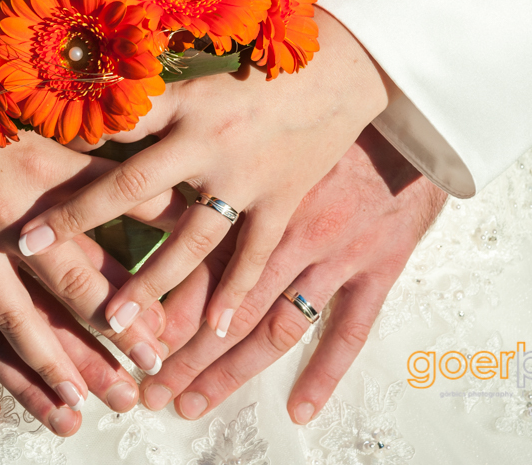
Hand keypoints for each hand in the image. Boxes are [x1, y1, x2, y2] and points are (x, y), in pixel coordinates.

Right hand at [0, 185, 151, 433]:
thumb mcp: (40, 139)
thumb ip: (102, 174)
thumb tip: (172, 196)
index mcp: (42, 177)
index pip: (100, 242)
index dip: (132, 293)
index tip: (161, 336)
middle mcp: (4, 211)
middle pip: (61, 288)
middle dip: (100, 344)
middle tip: (132, 391)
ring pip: (4, 315)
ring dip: (41, 367)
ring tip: (72, 408)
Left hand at [16, 8, 390, 339]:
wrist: (347, 69)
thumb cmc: (268, 65)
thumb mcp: (206, 72)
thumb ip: (157, 99)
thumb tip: (95, 106)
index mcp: (185, 102)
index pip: (113, 124)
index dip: (67, 137)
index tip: (23, 161)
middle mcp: (209, 142)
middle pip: (132, 186)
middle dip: (79, 217)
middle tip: (29, 249)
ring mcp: (247, 178)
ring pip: (189, 240)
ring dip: (150, 282)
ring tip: (114, 321)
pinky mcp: (283, 202)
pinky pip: (254, 256)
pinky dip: (236, 295)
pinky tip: (215, 331)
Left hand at [140, 127, 447, 422]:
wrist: (403, 121)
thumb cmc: (319, 128)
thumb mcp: (259, 143)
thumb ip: (208, 171)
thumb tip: (140, 192)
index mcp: (259, 200)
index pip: (202, 265)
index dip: (164, 305)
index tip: (128, 337)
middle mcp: (294, 234)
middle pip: (232, 309)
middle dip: (188, 354)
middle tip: (152, 390)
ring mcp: (337, 256)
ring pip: (278, 327)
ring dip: (234, 369)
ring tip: (194, 402)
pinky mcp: (377, 268)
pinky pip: (351, 330)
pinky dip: (325, 373)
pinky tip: (298, 409)